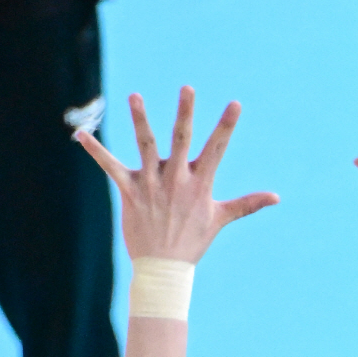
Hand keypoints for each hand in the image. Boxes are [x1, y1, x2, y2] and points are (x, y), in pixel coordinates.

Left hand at [75, 86, 277, 263]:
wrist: (163, 268)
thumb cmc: (193, 241)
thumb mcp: (221, 219)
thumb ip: (247, 203)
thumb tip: (277, 197)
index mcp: (200, 184)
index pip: (216, 149)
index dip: (226, 126)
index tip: (235, 104)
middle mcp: (176, 180)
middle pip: (182, 140)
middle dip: (185, 113)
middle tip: (187, 88)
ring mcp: (152, 185)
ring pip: (145, 146)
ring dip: (140, 120)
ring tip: (135, 96)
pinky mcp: (130, 192)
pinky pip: (110, 167)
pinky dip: (95, 150)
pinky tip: (80, 134)